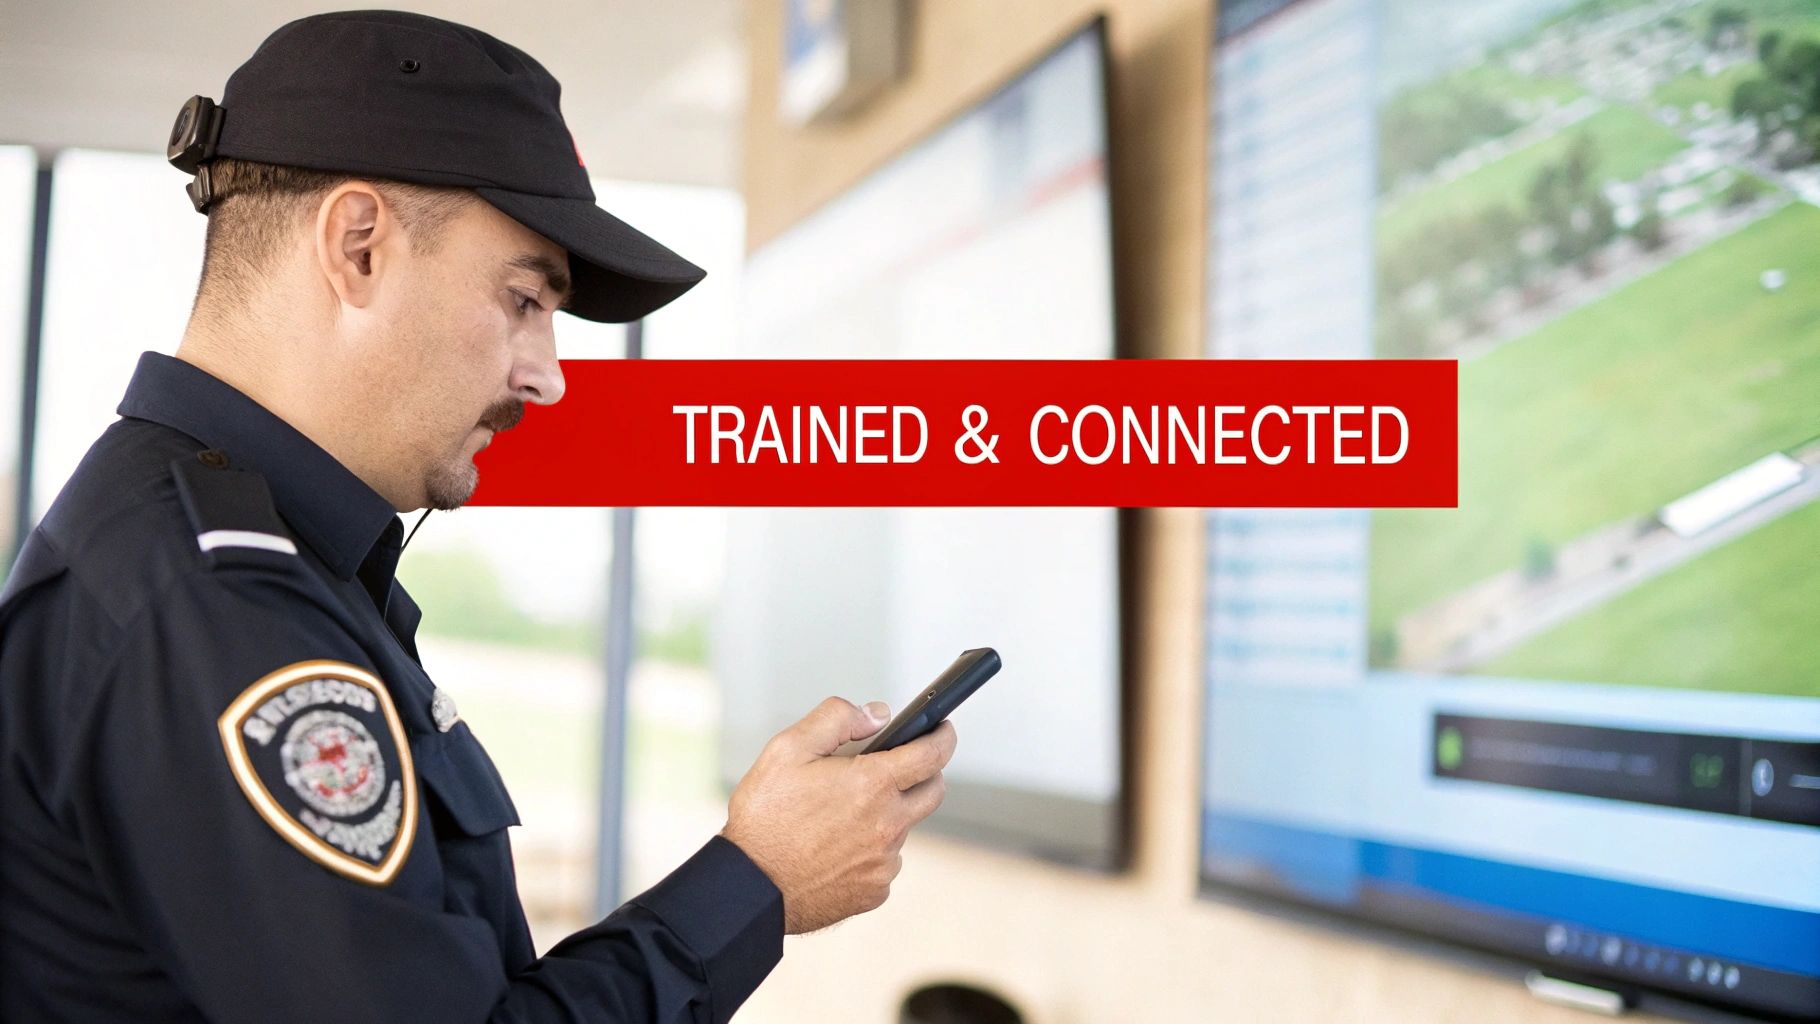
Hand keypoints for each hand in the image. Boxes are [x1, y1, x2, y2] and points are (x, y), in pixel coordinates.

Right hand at [720, 696, 956, 933]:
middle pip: (933, 791)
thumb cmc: (764, 819)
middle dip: (924, 773)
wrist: (749, 888)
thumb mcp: (787, 749)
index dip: (942, 736)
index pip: (932, 754)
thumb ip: (836, 719)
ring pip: (903, 828)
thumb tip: (876, 715)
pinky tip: (836, 847)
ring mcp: (884, 862)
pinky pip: (885, 862)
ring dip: (887, 814)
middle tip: (896, 767)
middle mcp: (887, 825)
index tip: (942, 729)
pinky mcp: (875, 890)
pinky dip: (870, 850)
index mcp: (871, 785)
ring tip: (841, 814)